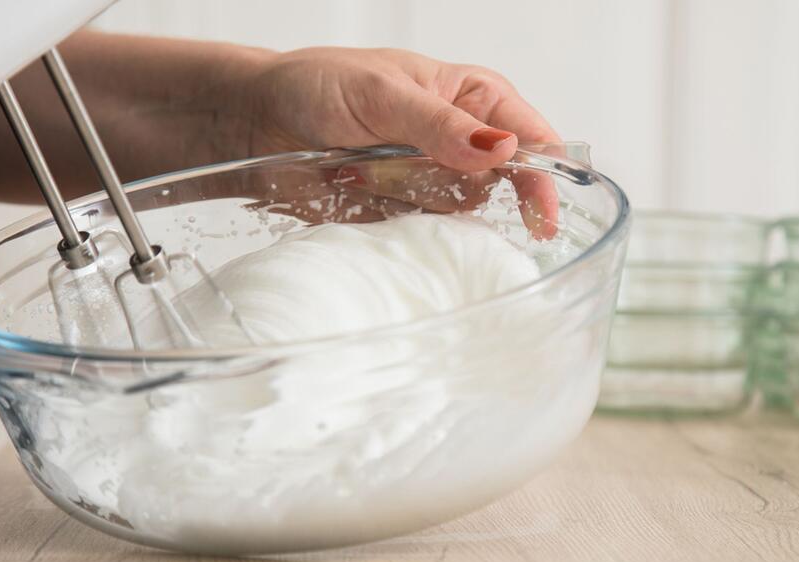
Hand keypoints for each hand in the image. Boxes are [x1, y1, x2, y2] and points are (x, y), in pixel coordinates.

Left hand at [244, 47, 561, 236]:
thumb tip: (501, 150)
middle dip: (455, 186)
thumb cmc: (318, 86)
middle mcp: (458, 143)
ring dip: (410, 200)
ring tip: (359, 168)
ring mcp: (428, 182)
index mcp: (470, 97)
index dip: (542, 175)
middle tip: (403, 170)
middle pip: (498, 186)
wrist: (256, 122)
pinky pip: (419, 237)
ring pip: (455, 215)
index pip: (529, 137)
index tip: (539, 214)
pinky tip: (358, 194)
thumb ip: (440, 124)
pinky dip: (393, 225)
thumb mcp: (381, 93)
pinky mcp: (399, 215)